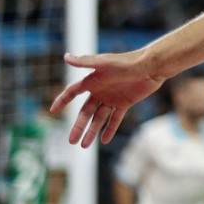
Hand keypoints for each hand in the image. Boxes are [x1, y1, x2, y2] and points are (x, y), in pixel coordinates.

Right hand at [50, 51, 164, 146]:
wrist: (151, 66)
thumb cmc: (127, 62)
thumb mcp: (104, 62)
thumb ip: (85, 62)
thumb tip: (65, 57)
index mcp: (92, 80)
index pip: (72, 92)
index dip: (62, 101)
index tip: (52, 111)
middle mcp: (100, 90)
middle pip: (85, 111)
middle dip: (78, 126)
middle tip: (71, 141)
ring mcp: (112, 98)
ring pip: (99, 118)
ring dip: (91, 131)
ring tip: (83, 146)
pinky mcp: (125, 103)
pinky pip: (115, 119)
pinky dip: (110, 129)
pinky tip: (104, 141)